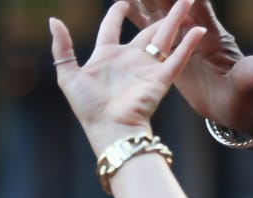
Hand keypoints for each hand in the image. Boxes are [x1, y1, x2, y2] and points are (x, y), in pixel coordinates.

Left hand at [50, 1, 208, 152]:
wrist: (110, 129)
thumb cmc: (89, 108)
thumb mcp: (67, 75)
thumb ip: (62, 48)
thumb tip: (54, 20)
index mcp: (106, 56)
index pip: (111, 28)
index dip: (116, 14)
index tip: (124, 2)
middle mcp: (129, 60)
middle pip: (147, 31)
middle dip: (160, 16)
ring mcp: (146, 69)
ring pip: (164, 38)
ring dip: (176, 20)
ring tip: (188, 2)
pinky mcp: (160, 80)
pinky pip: (176, 59)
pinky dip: (188, 44)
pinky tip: (198, 29)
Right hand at [128, 0, 252, 131]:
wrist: (236, 111)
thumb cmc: (245, 101)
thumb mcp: (248, 88)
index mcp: (212, 37)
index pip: (198, 6)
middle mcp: (196, 32)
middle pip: (173, 2)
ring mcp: (182, 39)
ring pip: (158, 10)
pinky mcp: (171, 52)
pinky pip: (150, 28)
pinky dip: (137, 14)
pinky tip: (123, 3)